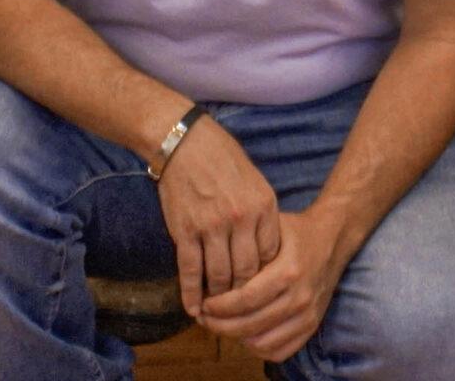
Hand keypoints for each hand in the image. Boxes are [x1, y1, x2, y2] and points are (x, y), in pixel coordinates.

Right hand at [155, 116, 283, 316]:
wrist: (185, 143)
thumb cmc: (223, 159)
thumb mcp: (255, 181)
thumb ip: (262, 214)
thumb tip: (265, 249)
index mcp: (263, 206)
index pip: (269, 255)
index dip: (264, 276)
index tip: (258, 286)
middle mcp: (241, 219)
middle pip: (247, 271)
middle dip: (243, 293)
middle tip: (239, 306)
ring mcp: (212, 227)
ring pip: (219, 276)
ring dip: (218, 298)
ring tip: (217, 311)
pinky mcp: (186, 231)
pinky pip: (190, 270)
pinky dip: (191, 294)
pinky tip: (193, 308)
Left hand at [192, 206, 350, 362]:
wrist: (333, 239)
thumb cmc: (295, 232)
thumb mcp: (270, 229)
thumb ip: (245, 250)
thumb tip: (211, 274)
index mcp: (288, 271)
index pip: (245, 300)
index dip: (219, 307)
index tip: (203, 303)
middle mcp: (300, 296)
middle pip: (250, 325)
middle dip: (220, 325)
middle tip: (204, 317)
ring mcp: (308, 314)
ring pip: (262, 343)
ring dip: (235, 338)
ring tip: (221, 324)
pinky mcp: (312, 326)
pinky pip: (279, 351)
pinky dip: (257, 348)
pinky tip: (245, 332)